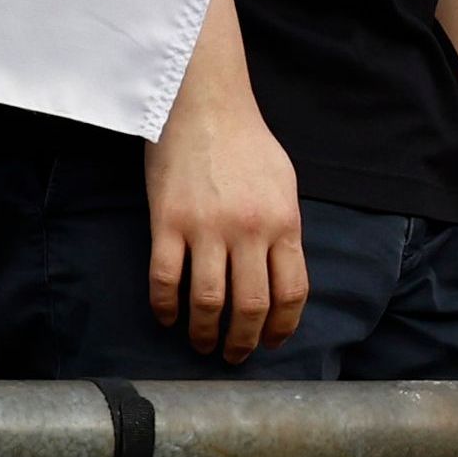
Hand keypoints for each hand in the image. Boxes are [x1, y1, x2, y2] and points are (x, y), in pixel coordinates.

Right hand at [146, 59, 308, 363]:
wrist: (203, 102)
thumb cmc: (246, 141)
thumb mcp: (283, 184)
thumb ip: (284, 228)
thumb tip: (282, 274)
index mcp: (283, 221)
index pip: (291, 292)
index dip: (282, 327)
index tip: (271, 341)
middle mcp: (248, 229)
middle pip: (251, 306)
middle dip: (243, 341)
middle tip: (234, 355)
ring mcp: (206, 227)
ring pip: (208, 302)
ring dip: (205, 333)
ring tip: (202, 343)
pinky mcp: (167, 222)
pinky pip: (165, 279)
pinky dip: (165, 306)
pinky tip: (167, 316)